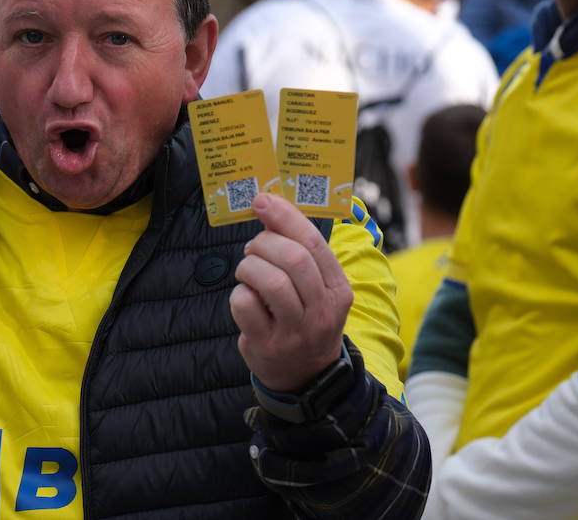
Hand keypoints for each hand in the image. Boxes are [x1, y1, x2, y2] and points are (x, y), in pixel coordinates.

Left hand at [231, 193, 351, 391]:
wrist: (307, 375)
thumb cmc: (307, 317)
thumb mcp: (318, 289)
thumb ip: (301, 253)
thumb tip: (269, 207)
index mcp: (338, 290)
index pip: (314, 243)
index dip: (285, 217)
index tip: (262, 201)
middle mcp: (322, 311)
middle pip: (293, 259)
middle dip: (264, 243)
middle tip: (254, 248)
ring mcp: (296, 331)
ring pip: (270, 281)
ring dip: (250, 266)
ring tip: (248, 270)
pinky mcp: (267, 346)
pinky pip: (245, 305)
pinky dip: (238, 293)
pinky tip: (245, 297)